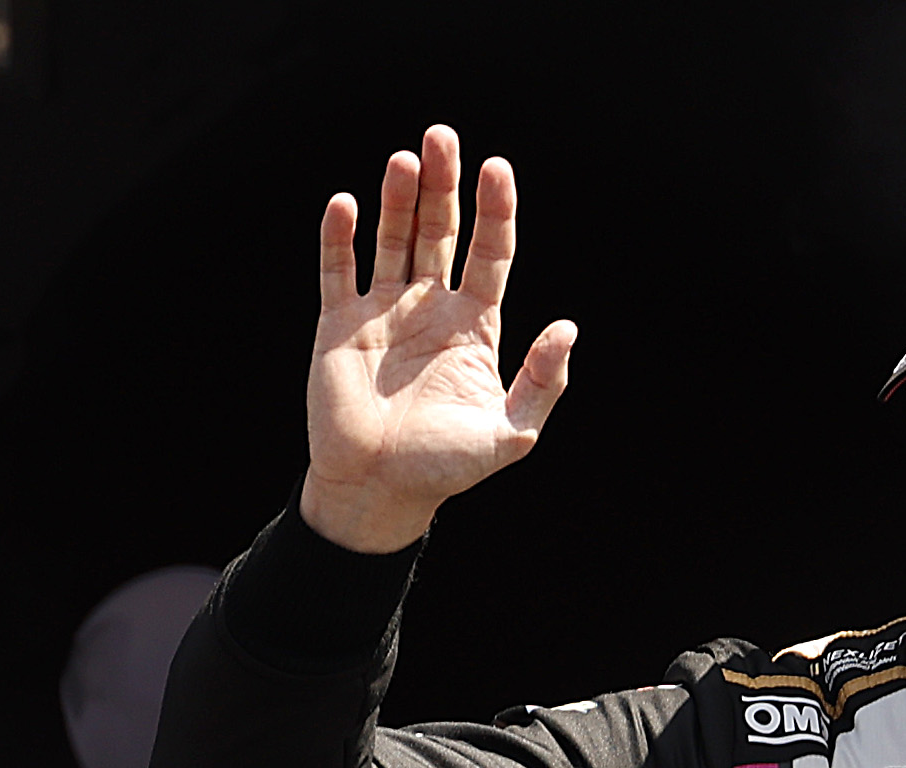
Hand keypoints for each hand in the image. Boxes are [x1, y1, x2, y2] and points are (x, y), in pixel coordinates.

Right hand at [301, 124, 573, 551]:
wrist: (379, 492)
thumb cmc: (446, 467)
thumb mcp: (510, 432)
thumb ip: (542, 382)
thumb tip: (568, 327)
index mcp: (475, 327)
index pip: (490, 254)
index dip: (494, 212)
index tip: (498, 168)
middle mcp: (430, 309)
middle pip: (440, 232)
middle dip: (444, 186)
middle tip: (444, 136)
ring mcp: (383, 312)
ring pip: (392, 240)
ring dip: (398, 200)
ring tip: (405, 159)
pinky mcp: (339, 325)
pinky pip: (337, 270)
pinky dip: (339, 237)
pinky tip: (346, 204)